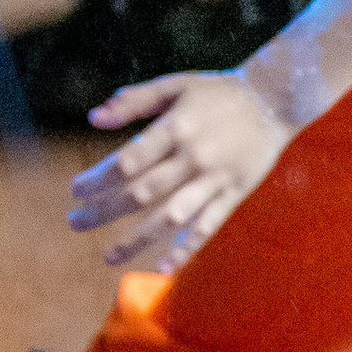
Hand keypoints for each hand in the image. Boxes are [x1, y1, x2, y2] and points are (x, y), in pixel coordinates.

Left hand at [67, 70, 293, 268]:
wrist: (276, 98)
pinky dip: (186, 248)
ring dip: (137, 239)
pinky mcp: (234, 192)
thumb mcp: (176, 84)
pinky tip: (163, 267)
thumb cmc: (220, 91)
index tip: (76, 191)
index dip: (98, 179)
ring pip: (170, 216)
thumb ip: (134, 100)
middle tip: (75, 222)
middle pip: (141, 192)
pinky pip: (207, 226)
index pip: (128, 160)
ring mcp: (215, 178)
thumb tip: (93, 118)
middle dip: (104, 211)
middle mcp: (193, 155)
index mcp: (176, 126)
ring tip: (108, 257)